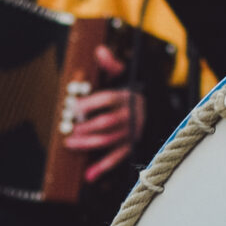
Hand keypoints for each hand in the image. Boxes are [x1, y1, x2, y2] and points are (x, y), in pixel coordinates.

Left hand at [61, 42, 143, 181]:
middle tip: (69, 130)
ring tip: (71, 144)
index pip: (108, 99)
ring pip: (109, 140)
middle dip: (86, 127)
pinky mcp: (131, 145)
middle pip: (107, 122)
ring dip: (89, 144)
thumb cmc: (132, 90)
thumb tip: (99, 50)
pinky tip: (89, 175)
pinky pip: (117, 158)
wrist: (156, 106)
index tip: (75, 107)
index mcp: (126, 97)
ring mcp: (131, 132)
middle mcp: (130, 115)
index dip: (91, 103)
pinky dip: (103, 167)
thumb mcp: (125, 74)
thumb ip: (111, 65)